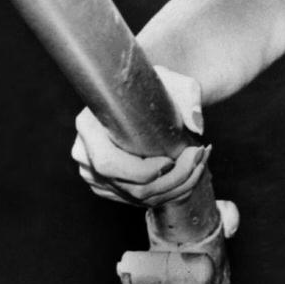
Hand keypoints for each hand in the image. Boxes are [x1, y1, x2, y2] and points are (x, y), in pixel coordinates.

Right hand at [72, 65, 210, 205]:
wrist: (154, 101)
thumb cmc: (161, 88)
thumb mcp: (173, 84)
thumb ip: (187, 96)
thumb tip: (196, 123)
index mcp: (88, 124)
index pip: (108, 163)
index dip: (142, 171)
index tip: (172, 159)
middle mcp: (85, 153)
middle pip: (128, 187)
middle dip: (171, 180)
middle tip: (197, 159)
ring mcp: (94, 174)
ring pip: (138, 197)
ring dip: (176, 188)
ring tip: (199, 165)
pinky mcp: (108, 187)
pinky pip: (139, 200)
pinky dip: (169, 192)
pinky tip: (189, 175)